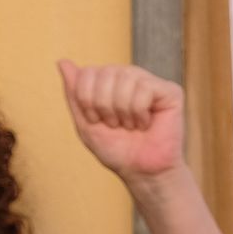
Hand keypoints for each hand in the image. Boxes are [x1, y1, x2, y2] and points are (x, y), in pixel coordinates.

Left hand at [57, 60, 184, 183]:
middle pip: (106, 73)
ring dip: (123, 111)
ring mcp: (151, 82)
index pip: (88, 72)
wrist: (142, 172)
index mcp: (109, 82)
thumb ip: (74, 93)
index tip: (96, 121)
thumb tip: (62, 61)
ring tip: (131, 126)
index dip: (87, 100)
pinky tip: (146, 124)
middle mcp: (130, 77)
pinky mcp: (171, 92)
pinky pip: (146, 89)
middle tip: (116, 125)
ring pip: (126, 78)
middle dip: (104, 106)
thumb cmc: (116, 150)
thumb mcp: (85, 123)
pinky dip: (140, 113)